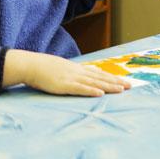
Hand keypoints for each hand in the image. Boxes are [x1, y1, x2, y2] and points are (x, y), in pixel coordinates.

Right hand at [3, 49, 130, 96]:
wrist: (29, 65)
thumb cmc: (42, 67)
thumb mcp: (59, 67)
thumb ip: (71, 72)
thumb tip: (80, 74)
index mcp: (75, 68)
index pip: (97, 73)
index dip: (111, 77)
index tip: (123, 80)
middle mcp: (76, 71)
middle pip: (99, 77)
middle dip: (115, 81)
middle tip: (130, 86)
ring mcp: (70, 78)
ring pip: (93, 83)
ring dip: (108, 86)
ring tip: (121, 90)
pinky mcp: (63, 85)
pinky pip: (80, 89)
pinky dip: (91, 91)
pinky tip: (100, 93)